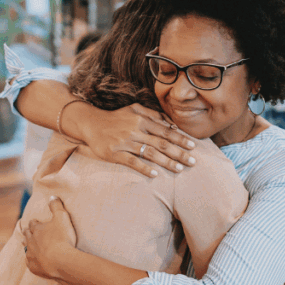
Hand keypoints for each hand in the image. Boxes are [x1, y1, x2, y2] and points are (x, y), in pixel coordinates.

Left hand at [21, 197, 76, 279]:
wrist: (60, 261)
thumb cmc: (62, 238)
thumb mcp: (62, 217)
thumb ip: (56, 206)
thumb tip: (52, 196)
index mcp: (36, 229)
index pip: (33, 223)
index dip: (35, 222)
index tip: (36, 222)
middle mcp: (30, 241)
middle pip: (26, 236)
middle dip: (28, 233)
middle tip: (29, 232)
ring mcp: (31, 255)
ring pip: (26, 249)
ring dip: (28, 247)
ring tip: (29, 246)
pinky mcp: (33, 267)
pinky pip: (30, 263)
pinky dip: (32, 261)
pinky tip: (35, 262)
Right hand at [70, 103, 195, 176]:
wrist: (90, 123)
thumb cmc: (116, 118)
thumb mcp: (134, 110)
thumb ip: (153, 114)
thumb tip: (172, 124)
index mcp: (142, 119)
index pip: (165, 130)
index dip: (180, 138)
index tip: (193, 146)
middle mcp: (135, 130)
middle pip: (161, 143)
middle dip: (179, 152)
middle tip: (193, 161)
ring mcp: (124, 142)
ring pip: (150, 153)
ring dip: (166, 162)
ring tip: (179, 169)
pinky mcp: (114, 153)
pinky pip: (132, 162)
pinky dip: (144, 168)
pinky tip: (155, 174)